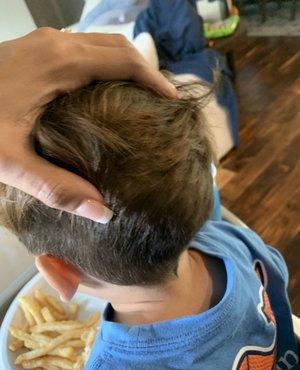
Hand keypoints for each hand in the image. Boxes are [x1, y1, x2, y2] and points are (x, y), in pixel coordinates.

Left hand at [0, 28, 176, 221]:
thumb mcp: (10, 163)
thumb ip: (58, 189)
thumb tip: (105, 213)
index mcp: (59, 63)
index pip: (124, 61)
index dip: (154, 79)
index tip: (172, 101)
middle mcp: (56, 43)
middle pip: (117, 46)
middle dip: (146, 69)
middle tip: (162, 101)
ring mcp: (43, 42)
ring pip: (100, 45)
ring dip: (125, 65)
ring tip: (140, 96)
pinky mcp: (34, 48)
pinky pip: (82, 49)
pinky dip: (104, 65)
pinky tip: (104, 92)